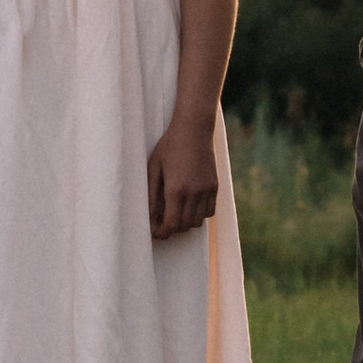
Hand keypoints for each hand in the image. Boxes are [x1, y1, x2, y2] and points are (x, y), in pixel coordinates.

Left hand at [148, 119, 218, 236]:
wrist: (194, 129)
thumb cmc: (169, 147)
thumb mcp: (154, 168)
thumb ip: (151, 194)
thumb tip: (148, 217)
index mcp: (176, 189)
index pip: (171, 224)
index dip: (162, 233)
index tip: (155, 232)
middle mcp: (194, 193)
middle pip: (184, 226)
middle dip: (172, 228)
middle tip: (161, 223)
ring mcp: (207, 190)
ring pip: (198, 222)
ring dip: (185, 222)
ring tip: (175, 213)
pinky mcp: (215, 186)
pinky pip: (209, 211)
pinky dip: (199, 214)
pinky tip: (189, 205)